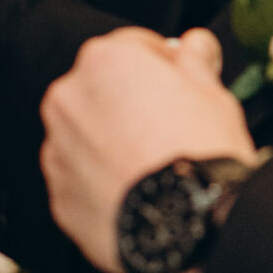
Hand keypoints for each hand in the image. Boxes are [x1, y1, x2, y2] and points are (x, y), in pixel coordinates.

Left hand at [41, 27, 255, 272]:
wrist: (188, 225)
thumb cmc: (203, 155)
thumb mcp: (214, 95)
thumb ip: (195, 62)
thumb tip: (195, 47)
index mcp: (106, 61)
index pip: (133, 47)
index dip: (162, 65)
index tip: (180, 83)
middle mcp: (70, 98)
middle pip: (102, 91)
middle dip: (129, 104)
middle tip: (169, 129)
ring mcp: (59, 149)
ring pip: (86, 136)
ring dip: (111, 144)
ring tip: (153, 168)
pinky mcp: (60, 195)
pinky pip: (81, 180)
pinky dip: (101, 184)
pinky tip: (137, 194)